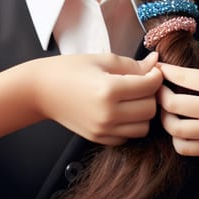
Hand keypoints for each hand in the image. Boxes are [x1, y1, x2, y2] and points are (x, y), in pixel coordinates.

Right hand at [32, 52, 162, 144]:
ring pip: (143, 127)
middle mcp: (108, 114)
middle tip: (142, 83)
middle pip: (150, 109)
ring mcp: (103, 130)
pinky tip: (121, 111)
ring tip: (132, 98)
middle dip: (151, 94)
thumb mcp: (102, 60)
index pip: (150, 86)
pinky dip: (130, 125)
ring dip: (143, 112)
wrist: (42, 90)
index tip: (152, 70)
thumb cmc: (70, 70)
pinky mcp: (99, 139)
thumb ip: (132, 64)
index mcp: (109, 90)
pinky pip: (128, 137)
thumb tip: (156, 62)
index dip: (156, 76)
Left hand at [156, 63, 198, 162]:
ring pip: (174, 126)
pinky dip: (176, 138)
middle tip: (157, 90)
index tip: (156, 69)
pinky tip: (179, 129)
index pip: (183, 76)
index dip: (164, 72)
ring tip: (167, 111)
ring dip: (165, 117)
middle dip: (159, 95)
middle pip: (172, 103)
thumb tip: (166, 74)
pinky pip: (183, 146)